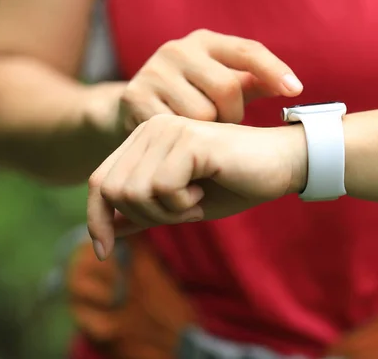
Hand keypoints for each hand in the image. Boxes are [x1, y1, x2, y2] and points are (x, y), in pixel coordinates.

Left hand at [87, 114, 307, 260]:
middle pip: (112, 190)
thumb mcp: (181, 206)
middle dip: (144, 217)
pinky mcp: (189, 141)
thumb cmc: (234, 184)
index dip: (96, 219)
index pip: (100, 181)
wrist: (281, 165)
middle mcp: (152, 128)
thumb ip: (144, 213)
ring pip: (134, 191)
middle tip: (182, 212)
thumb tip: (106, 232)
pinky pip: (162, 188)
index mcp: (146, 138)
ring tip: (196, 199)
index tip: (104, 251)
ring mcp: (168, 131)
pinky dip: (182, 203)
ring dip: (166, 211)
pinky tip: (204, 190)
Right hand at [90, 29, 302, 134]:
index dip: (274, 69)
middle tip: (225, 124)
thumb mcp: (223, 86)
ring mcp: (153, 71)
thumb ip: (254, 83)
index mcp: (205, 41)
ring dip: (209, 131)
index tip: (296, 90)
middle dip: (232, 114)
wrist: (134, 109)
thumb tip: (293, 86)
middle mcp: (177, 49)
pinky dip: (185, 140)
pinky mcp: (135, 96)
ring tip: (202, 131)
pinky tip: (182, 140)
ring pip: (202, 114)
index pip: (247, 50)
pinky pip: (175, 128)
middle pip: (226, 88)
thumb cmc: (193, 97)